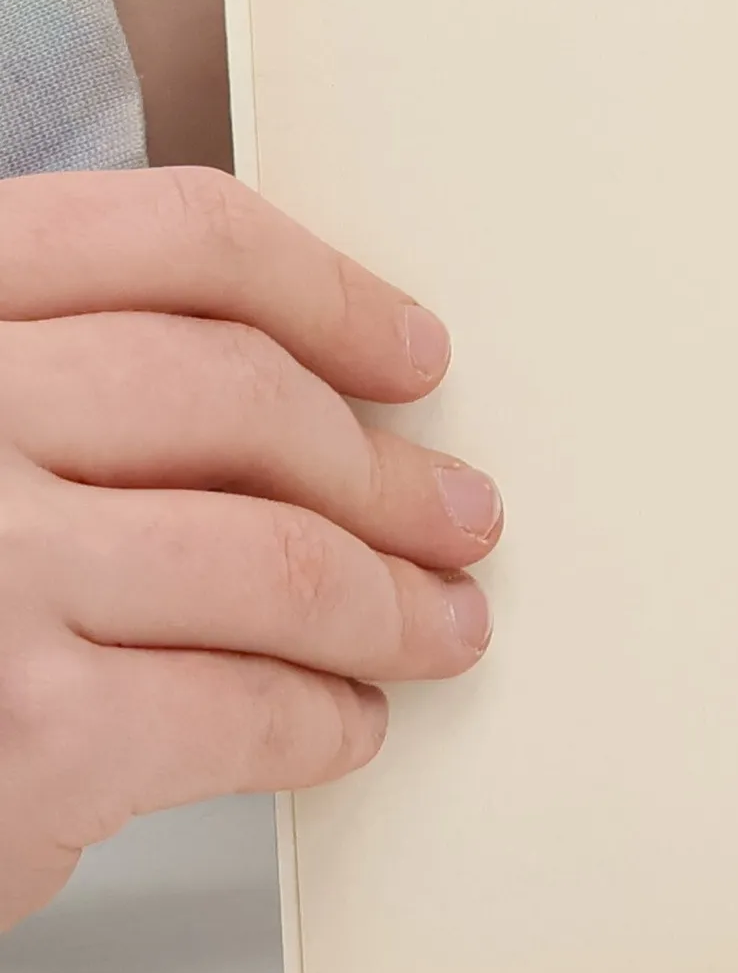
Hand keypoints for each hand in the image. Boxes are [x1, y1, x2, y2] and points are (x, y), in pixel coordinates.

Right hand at [0, 168, 501, 931]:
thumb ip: (66, 378)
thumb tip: (315, 394)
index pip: (180, 237)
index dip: (330, 292)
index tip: (412, 351)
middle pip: (243, 396)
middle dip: (385, 470)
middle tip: (459, 512)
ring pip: (275, 556)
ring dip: (391, 604)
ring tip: (440, 626)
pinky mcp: (23, 736)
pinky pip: (243, 706)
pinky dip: (321, 721)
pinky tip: (341, 724)